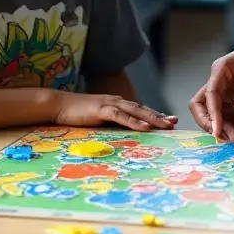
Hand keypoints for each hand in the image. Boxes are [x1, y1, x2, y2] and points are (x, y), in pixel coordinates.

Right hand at [54, 93, 178, 130]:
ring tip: (166, 125)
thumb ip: (110, 122)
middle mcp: (117, 101)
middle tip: (174, 122)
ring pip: (136, 111)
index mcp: (117, 104)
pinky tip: (144, 127)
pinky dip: (134, 122)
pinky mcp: (101, 110)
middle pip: (143, 109)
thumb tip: (122, 132)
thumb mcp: (97, 118)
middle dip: (159, 116)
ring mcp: (110, 104)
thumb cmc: (76, 114)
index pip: (140, 110)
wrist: (59, 104)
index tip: (170, 120)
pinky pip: (121, 116)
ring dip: (152, 118)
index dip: (155, 115)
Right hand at [189, 32, 233, 142]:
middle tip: (227, 136)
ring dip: (226, 131)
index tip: (218, 129)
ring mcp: (229, 97)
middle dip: (211, 124)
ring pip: (218, 119)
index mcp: (221, 70)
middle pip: (203, 108)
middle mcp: (221, 84)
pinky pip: (233, 122)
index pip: (209, 94)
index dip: (211, 113)